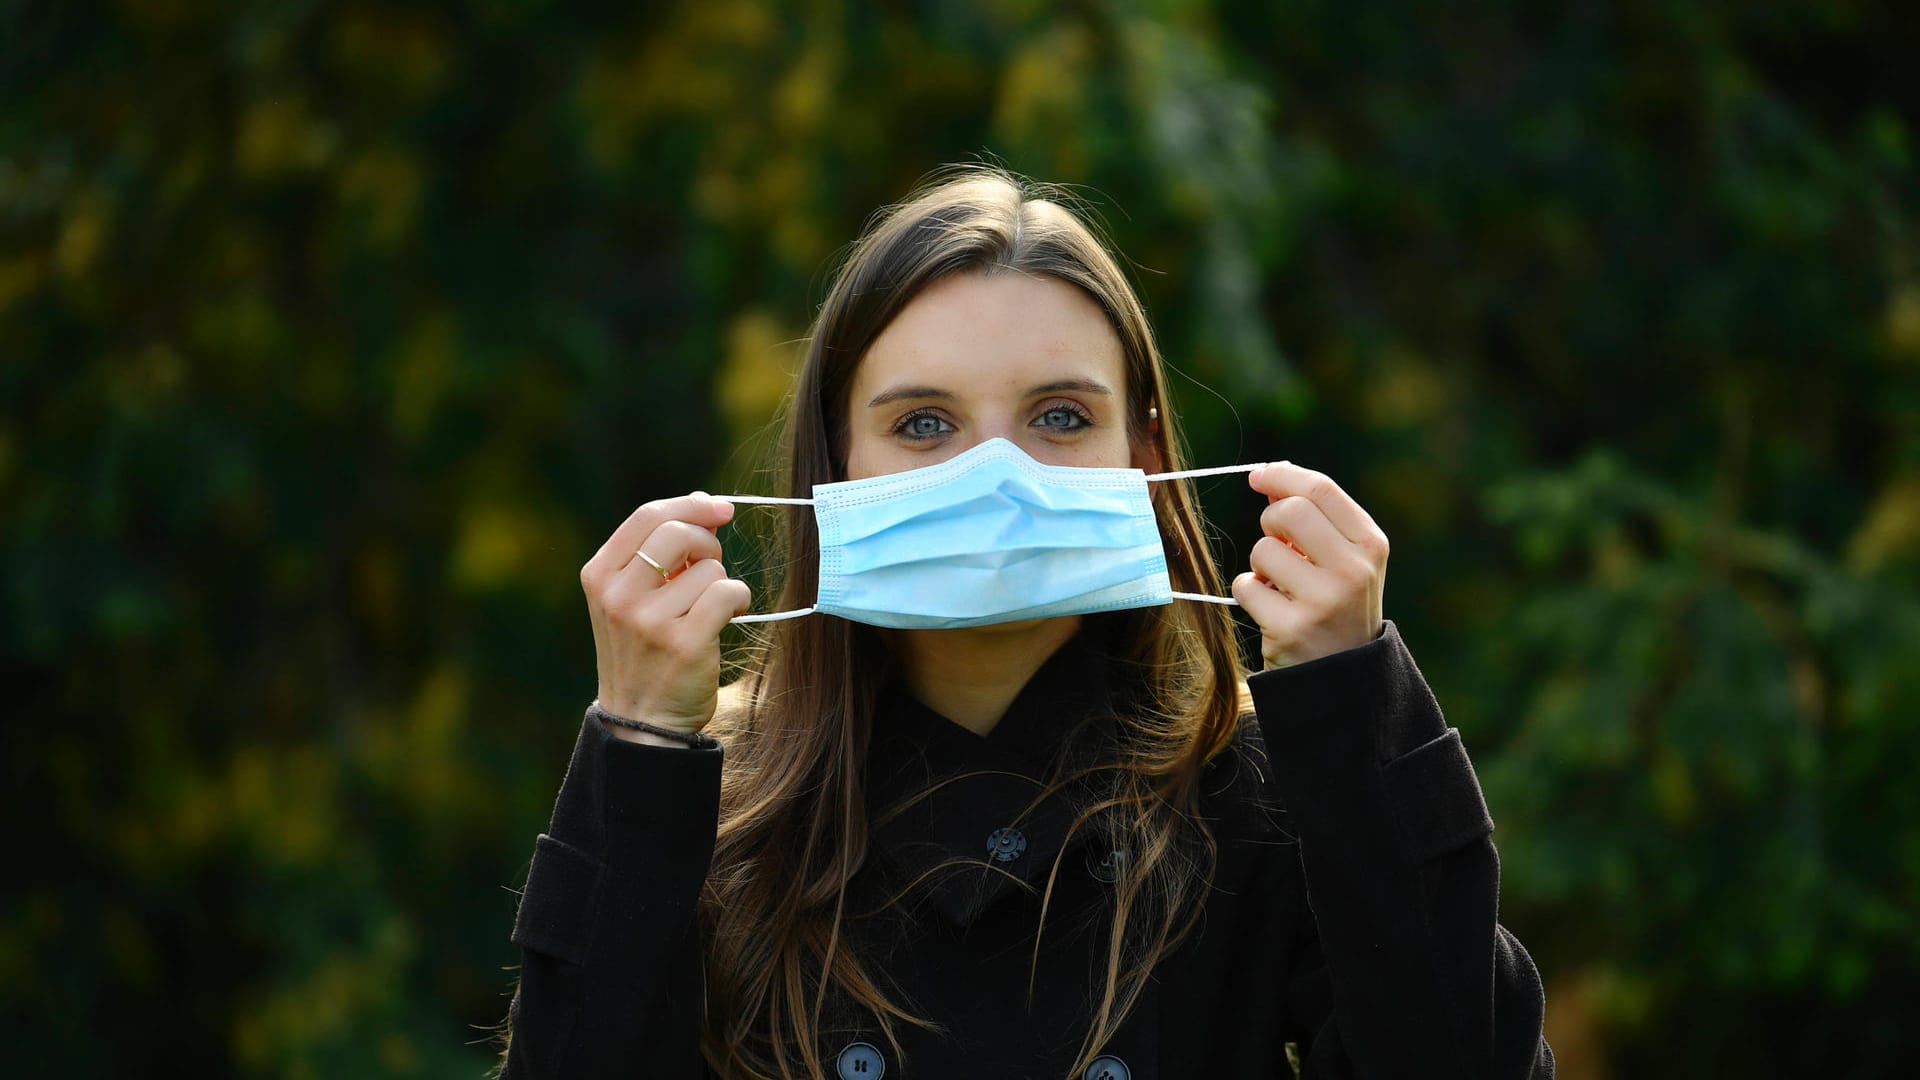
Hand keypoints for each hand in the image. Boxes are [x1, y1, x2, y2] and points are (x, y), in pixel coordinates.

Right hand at [579, 492, 751, 735]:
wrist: (641, 720)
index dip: (689, 505)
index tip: (718, 509)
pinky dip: (739, 598)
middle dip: (708, 542)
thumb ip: (663, 550)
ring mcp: (648, 621)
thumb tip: (707, 503)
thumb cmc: (644, 650)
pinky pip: (728, 592)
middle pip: (678, 531)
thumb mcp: (635, 597)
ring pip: (709, 567)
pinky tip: (730, 616)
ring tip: (711, 606)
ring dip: (722, 580)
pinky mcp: (683, 643)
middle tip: (711, 566)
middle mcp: (617, 596)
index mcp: (599, 576)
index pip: (647, 516)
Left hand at [1231, 462, 1388, 668]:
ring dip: (1260, 565)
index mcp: (1371, 545)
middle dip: (1270, 521)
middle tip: (1277, 543)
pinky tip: (1272, 610)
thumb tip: (1271, 474)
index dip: (1282, 476)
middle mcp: (1354, 570)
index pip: (1321, 489)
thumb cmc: (1336, 603)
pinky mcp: (1292, 627)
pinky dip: (1250, 593)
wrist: (1344, 675)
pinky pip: (1246, 586)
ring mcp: (1324, 600)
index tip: (1258, 476)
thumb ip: (1316, 517)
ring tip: (1281, 586)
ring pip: (1262, 550)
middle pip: (1289, 511)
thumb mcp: (1344, 558)